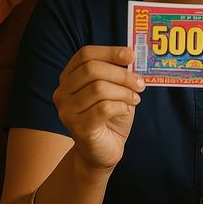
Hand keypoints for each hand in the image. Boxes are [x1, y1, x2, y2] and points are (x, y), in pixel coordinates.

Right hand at [53, 46, 144, 171]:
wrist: (102, 152)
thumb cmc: (109, 117)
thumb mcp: (114, 90)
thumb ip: (119, 74)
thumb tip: (133, 56)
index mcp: (69, 77)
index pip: (85, 54)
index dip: (110, 51)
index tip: (131, 55)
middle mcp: (62, 92)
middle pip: (92, 69)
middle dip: (121, 74)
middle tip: (140, 82)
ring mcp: (67, 111)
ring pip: (98, 88)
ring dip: (124, 92)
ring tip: (135, 98)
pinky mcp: (78, 128)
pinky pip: (103, 108)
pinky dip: (121, 106)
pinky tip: (125, 110)